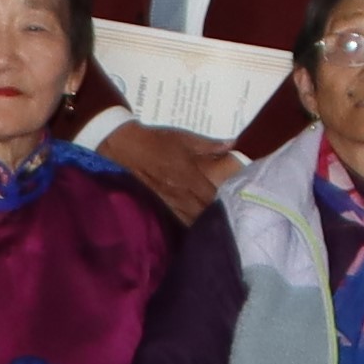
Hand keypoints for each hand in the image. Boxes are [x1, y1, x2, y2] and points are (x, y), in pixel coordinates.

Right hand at [104, 121, 240, 222]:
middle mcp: (179, 193)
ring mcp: (168, 201)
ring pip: (189, 219)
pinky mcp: (159, 203)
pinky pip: (177, 217)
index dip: (225, 202)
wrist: (128, 147)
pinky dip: (187, 221)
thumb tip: (232, 145)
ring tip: (215, 224)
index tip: (236, 202)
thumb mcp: (185, 139)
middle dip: (215, 216)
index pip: (211, 197)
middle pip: (202, 213)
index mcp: (189, 177)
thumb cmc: (158, 141)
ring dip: (201, 222)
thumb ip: (209, 145)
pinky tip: (194, 225)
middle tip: (228, 215)